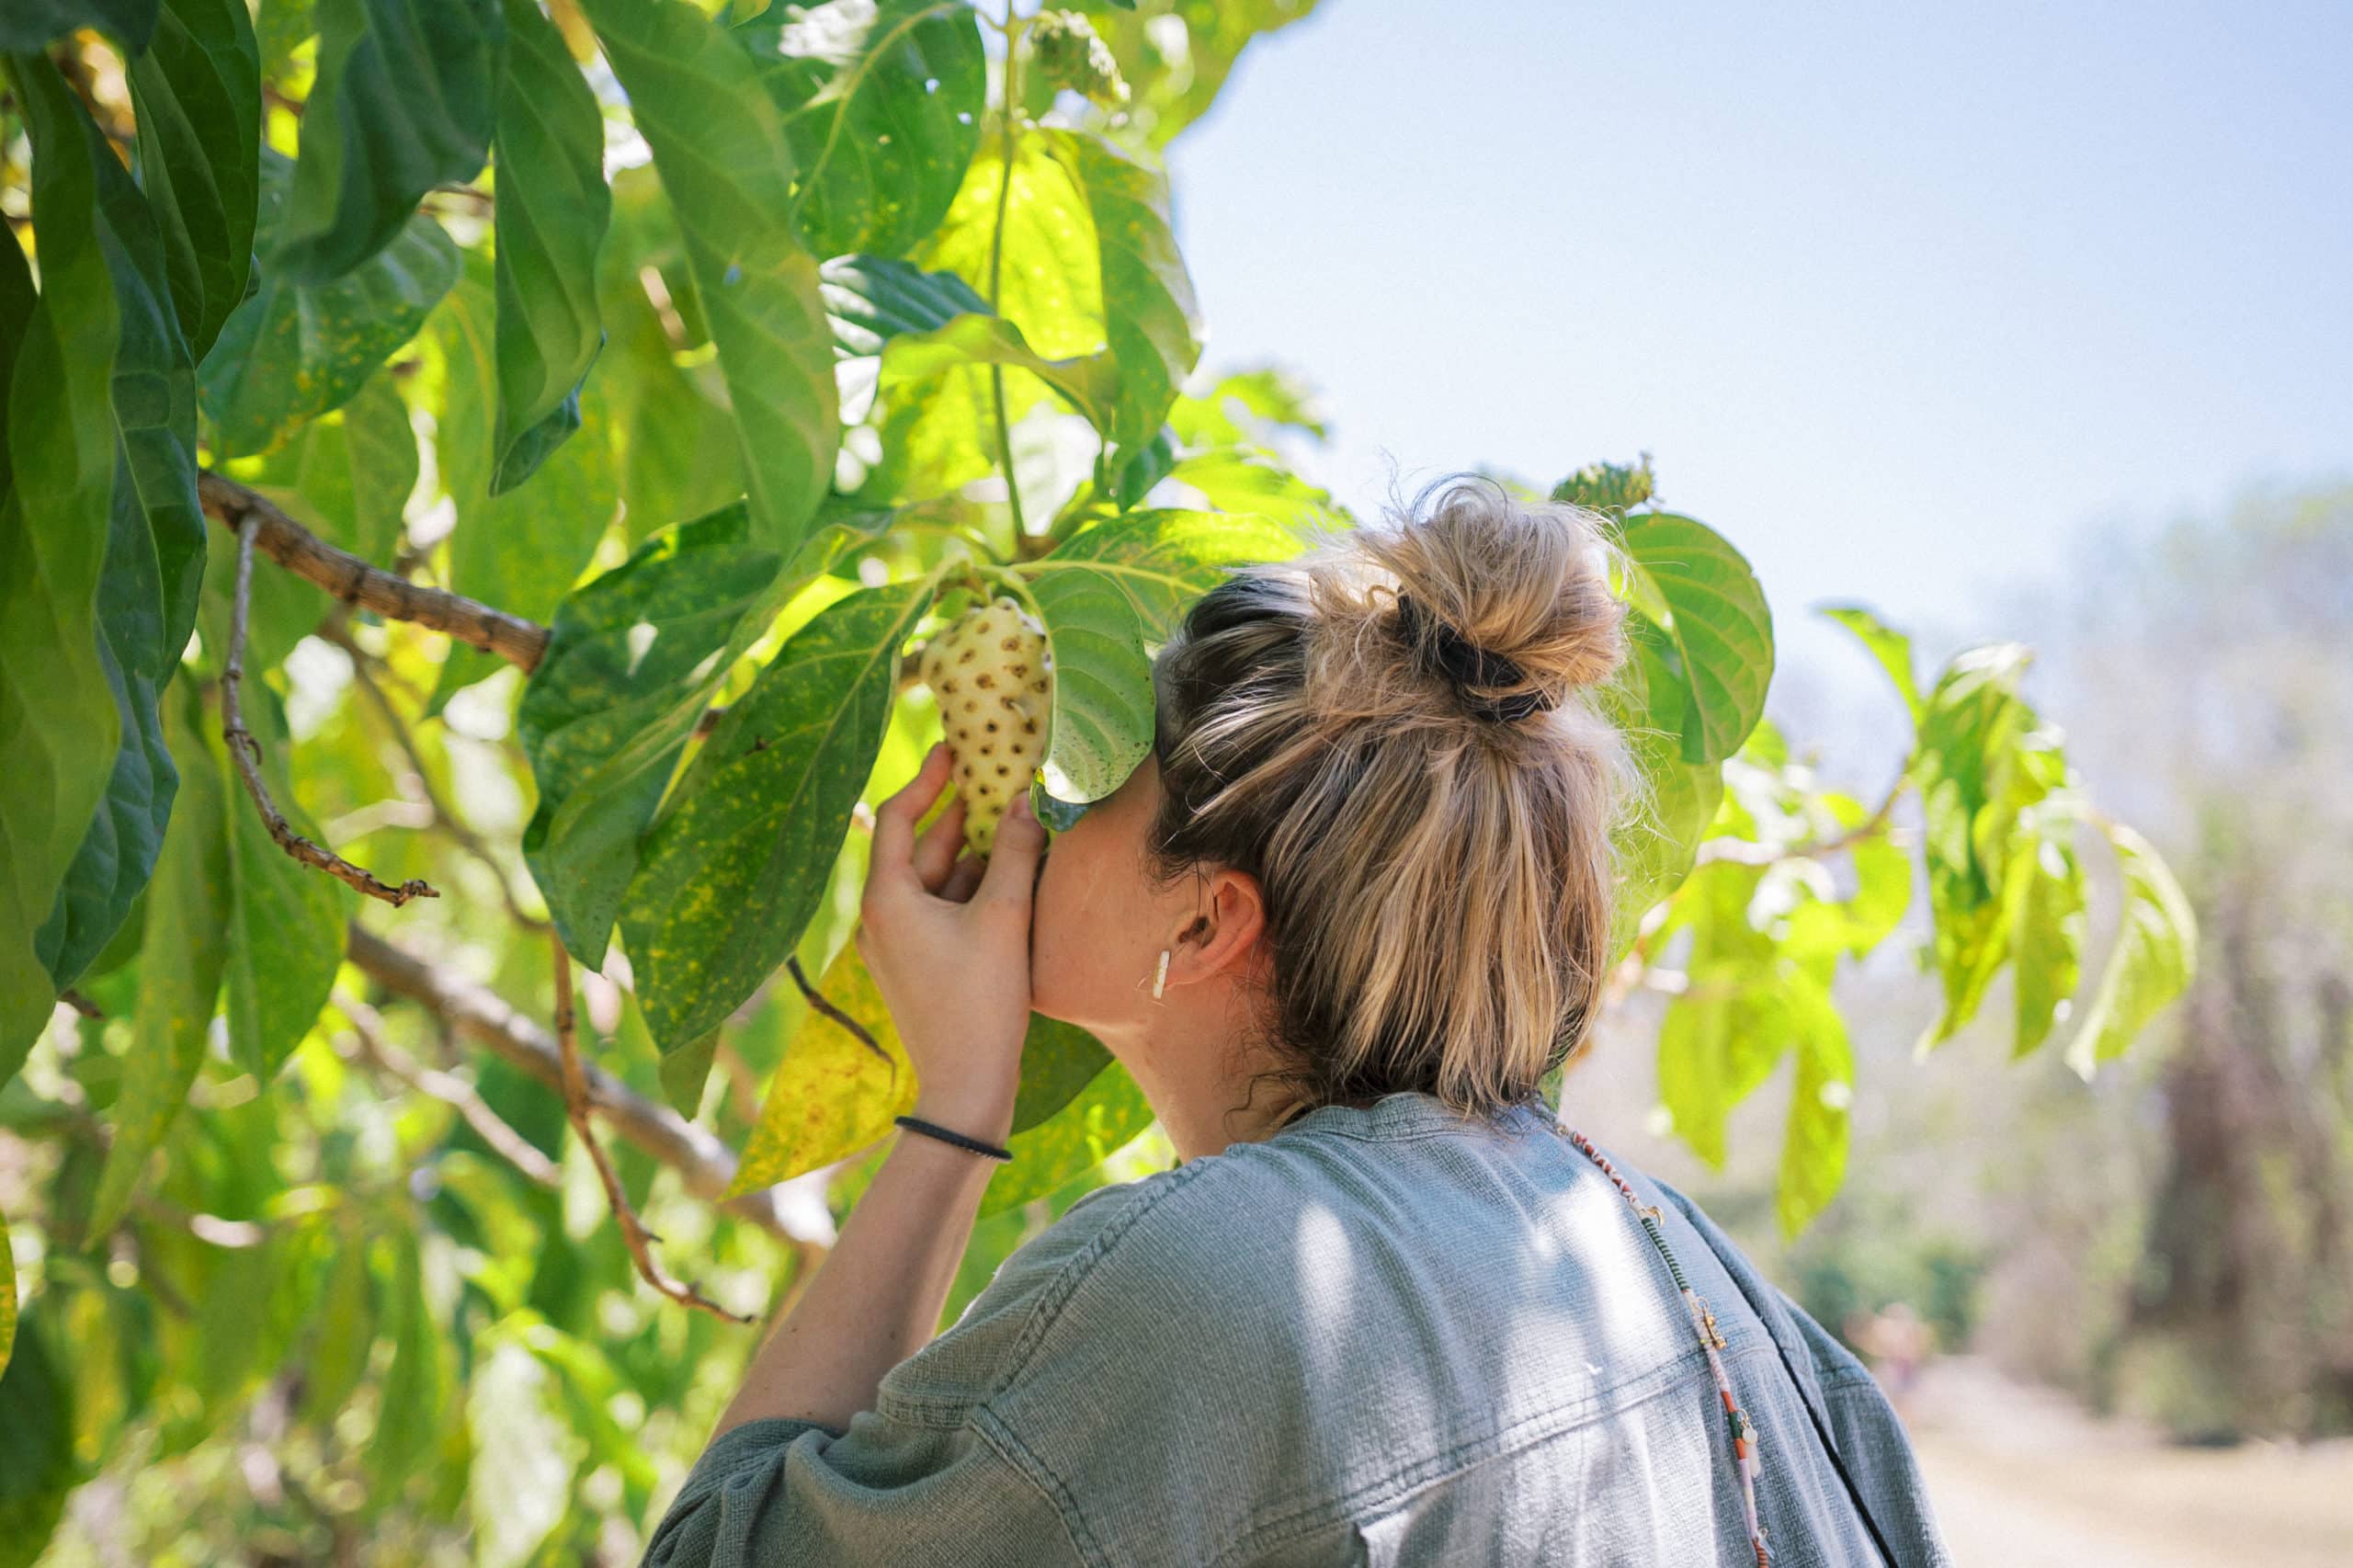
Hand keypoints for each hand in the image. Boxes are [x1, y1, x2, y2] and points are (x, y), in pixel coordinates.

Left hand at [853, 741, 1045, 1143]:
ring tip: (1017, 821)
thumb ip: (1013, 852)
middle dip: (961, 815)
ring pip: (937, 881)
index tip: (957, 750)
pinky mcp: (920, 967)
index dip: (928, 779)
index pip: (899, 817)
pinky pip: (944, 911)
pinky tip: (1013, 876)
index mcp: (888, 898)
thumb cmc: (979, 1002)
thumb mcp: (1003, 917)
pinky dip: (974, 889)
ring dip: (974, 854)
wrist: (965, 1088)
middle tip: (1001, 778)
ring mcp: (899, 945)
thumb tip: (1025, 801)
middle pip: (921, 848)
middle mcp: (882, 918)